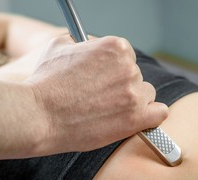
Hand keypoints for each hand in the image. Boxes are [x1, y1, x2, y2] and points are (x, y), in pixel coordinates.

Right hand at [25, 35, 168, 152]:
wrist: (38, 115)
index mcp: (115, 47)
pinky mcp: (135, 118)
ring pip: (146, 94)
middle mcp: (129, 67)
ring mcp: (134, 94)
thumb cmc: (44, 83)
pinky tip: (137, 118)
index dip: (113, 70)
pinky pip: (159, 113)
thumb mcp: (58, 47)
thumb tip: (86, 45)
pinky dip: (150, 116)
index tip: (104, 80)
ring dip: (132, 101)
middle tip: (101, 97)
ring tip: (110, 110)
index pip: (126, 56)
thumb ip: (80, 43)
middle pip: (135, 76)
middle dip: (120, 85)